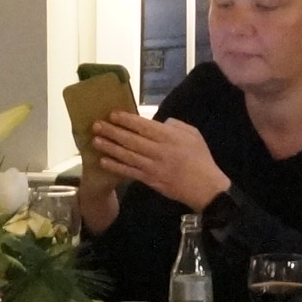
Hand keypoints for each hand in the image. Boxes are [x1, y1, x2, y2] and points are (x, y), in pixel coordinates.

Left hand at [88, 110, 230, 211]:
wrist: (206, 187)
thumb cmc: (200, 158)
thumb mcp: (193, 134)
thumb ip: (175, 125)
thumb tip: (158, 122)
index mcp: (170, 137)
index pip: (143, 126)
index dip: (126, 120)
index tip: (112, 114)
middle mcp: (159, 151)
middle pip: (131, 140)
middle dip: (112, 132)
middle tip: (96, 125)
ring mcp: (153, 167)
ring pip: (127, 156)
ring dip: (110, 148)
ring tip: (95, 141)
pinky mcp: (150, 180)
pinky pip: (130, 172)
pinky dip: (116, 167)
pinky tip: (104, 161)